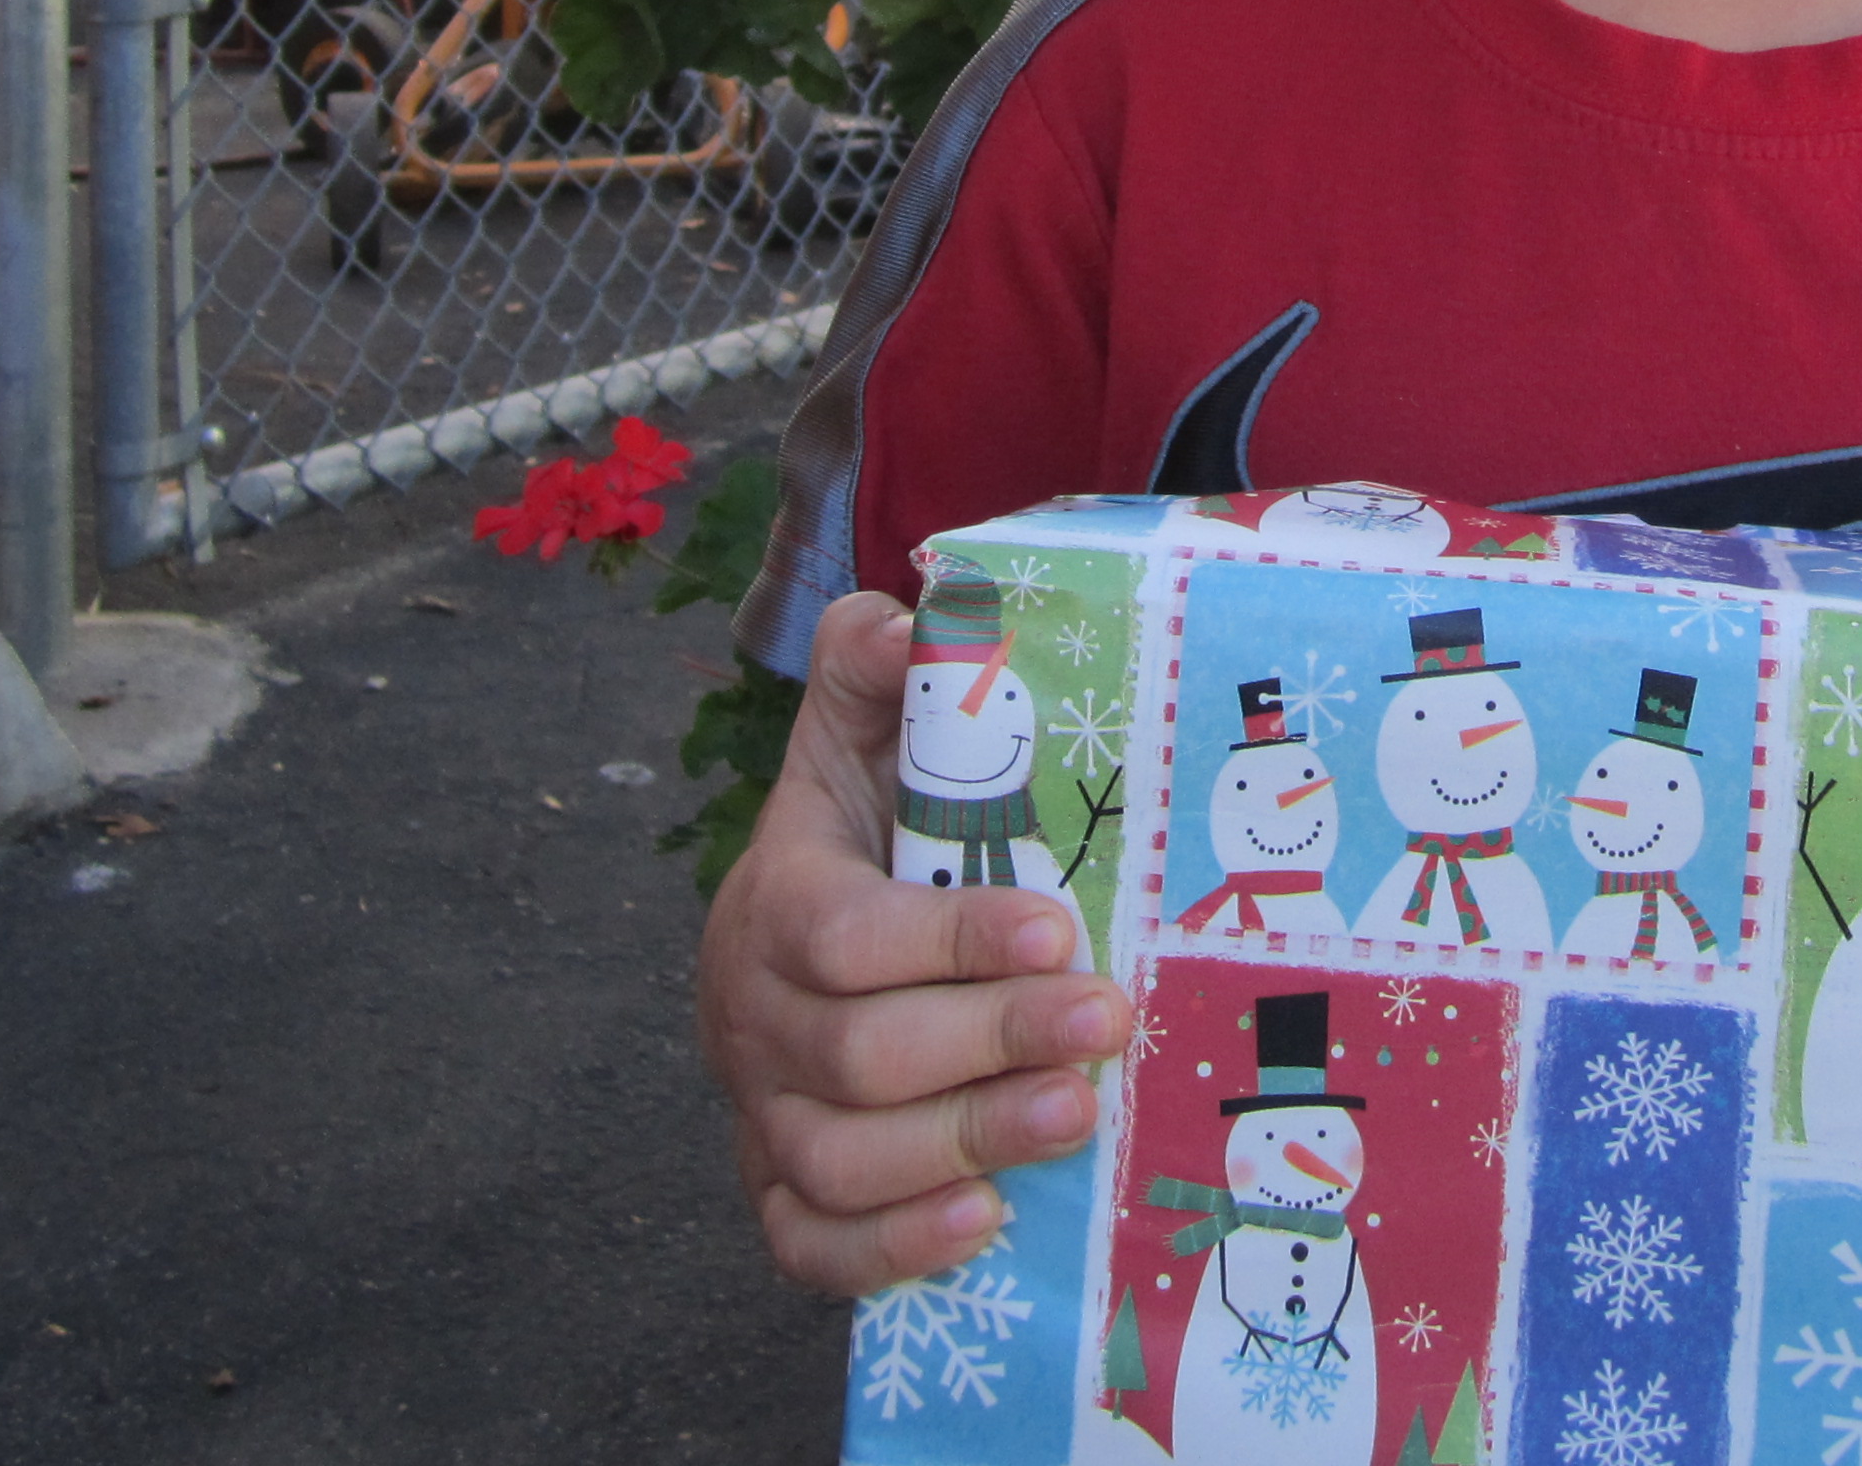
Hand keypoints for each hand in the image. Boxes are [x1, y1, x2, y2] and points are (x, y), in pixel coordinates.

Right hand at [696, 586, 1133, 1294]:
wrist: (796, 942)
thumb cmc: (862, 841)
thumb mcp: (864, 745)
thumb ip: (878, 675)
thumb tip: (900, 614)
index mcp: (777, 903)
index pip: (843, 934)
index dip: (947, 939)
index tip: (1056, 929)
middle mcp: (755, 1020)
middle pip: (857, 1057)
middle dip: (990, 1040)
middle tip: (1106, 1021)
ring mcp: (762, 1117)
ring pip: (838, 1161)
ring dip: (964, 1144)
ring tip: (1074, 1113)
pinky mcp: (780, 1194)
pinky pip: (810, 1248)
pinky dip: (891, 1248)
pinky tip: (984, 1221)